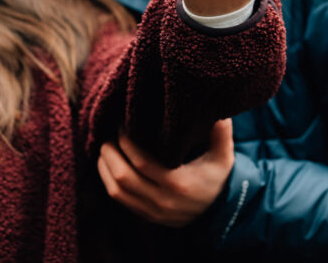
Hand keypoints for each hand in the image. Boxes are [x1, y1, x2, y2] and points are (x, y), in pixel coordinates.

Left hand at [97, 119, 234, 227]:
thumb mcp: (223, 156)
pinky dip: (108, 180)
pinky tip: (108, 164)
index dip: (126, 142)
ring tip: (104, 147)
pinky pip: (119, 199)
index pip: (141, 163)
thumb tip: (219, 110)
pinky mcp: (146, 216)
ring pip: (116, 190)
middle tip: (107, 134)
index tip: (122, 125)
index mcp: (179, 184)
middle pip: (123, 177)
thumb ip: (221, 133)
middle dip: (109, 153)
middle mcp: (163, 201)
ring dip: (105, 167)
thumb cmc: (217, 178)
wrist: (219, 212)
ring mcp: (153, 212)